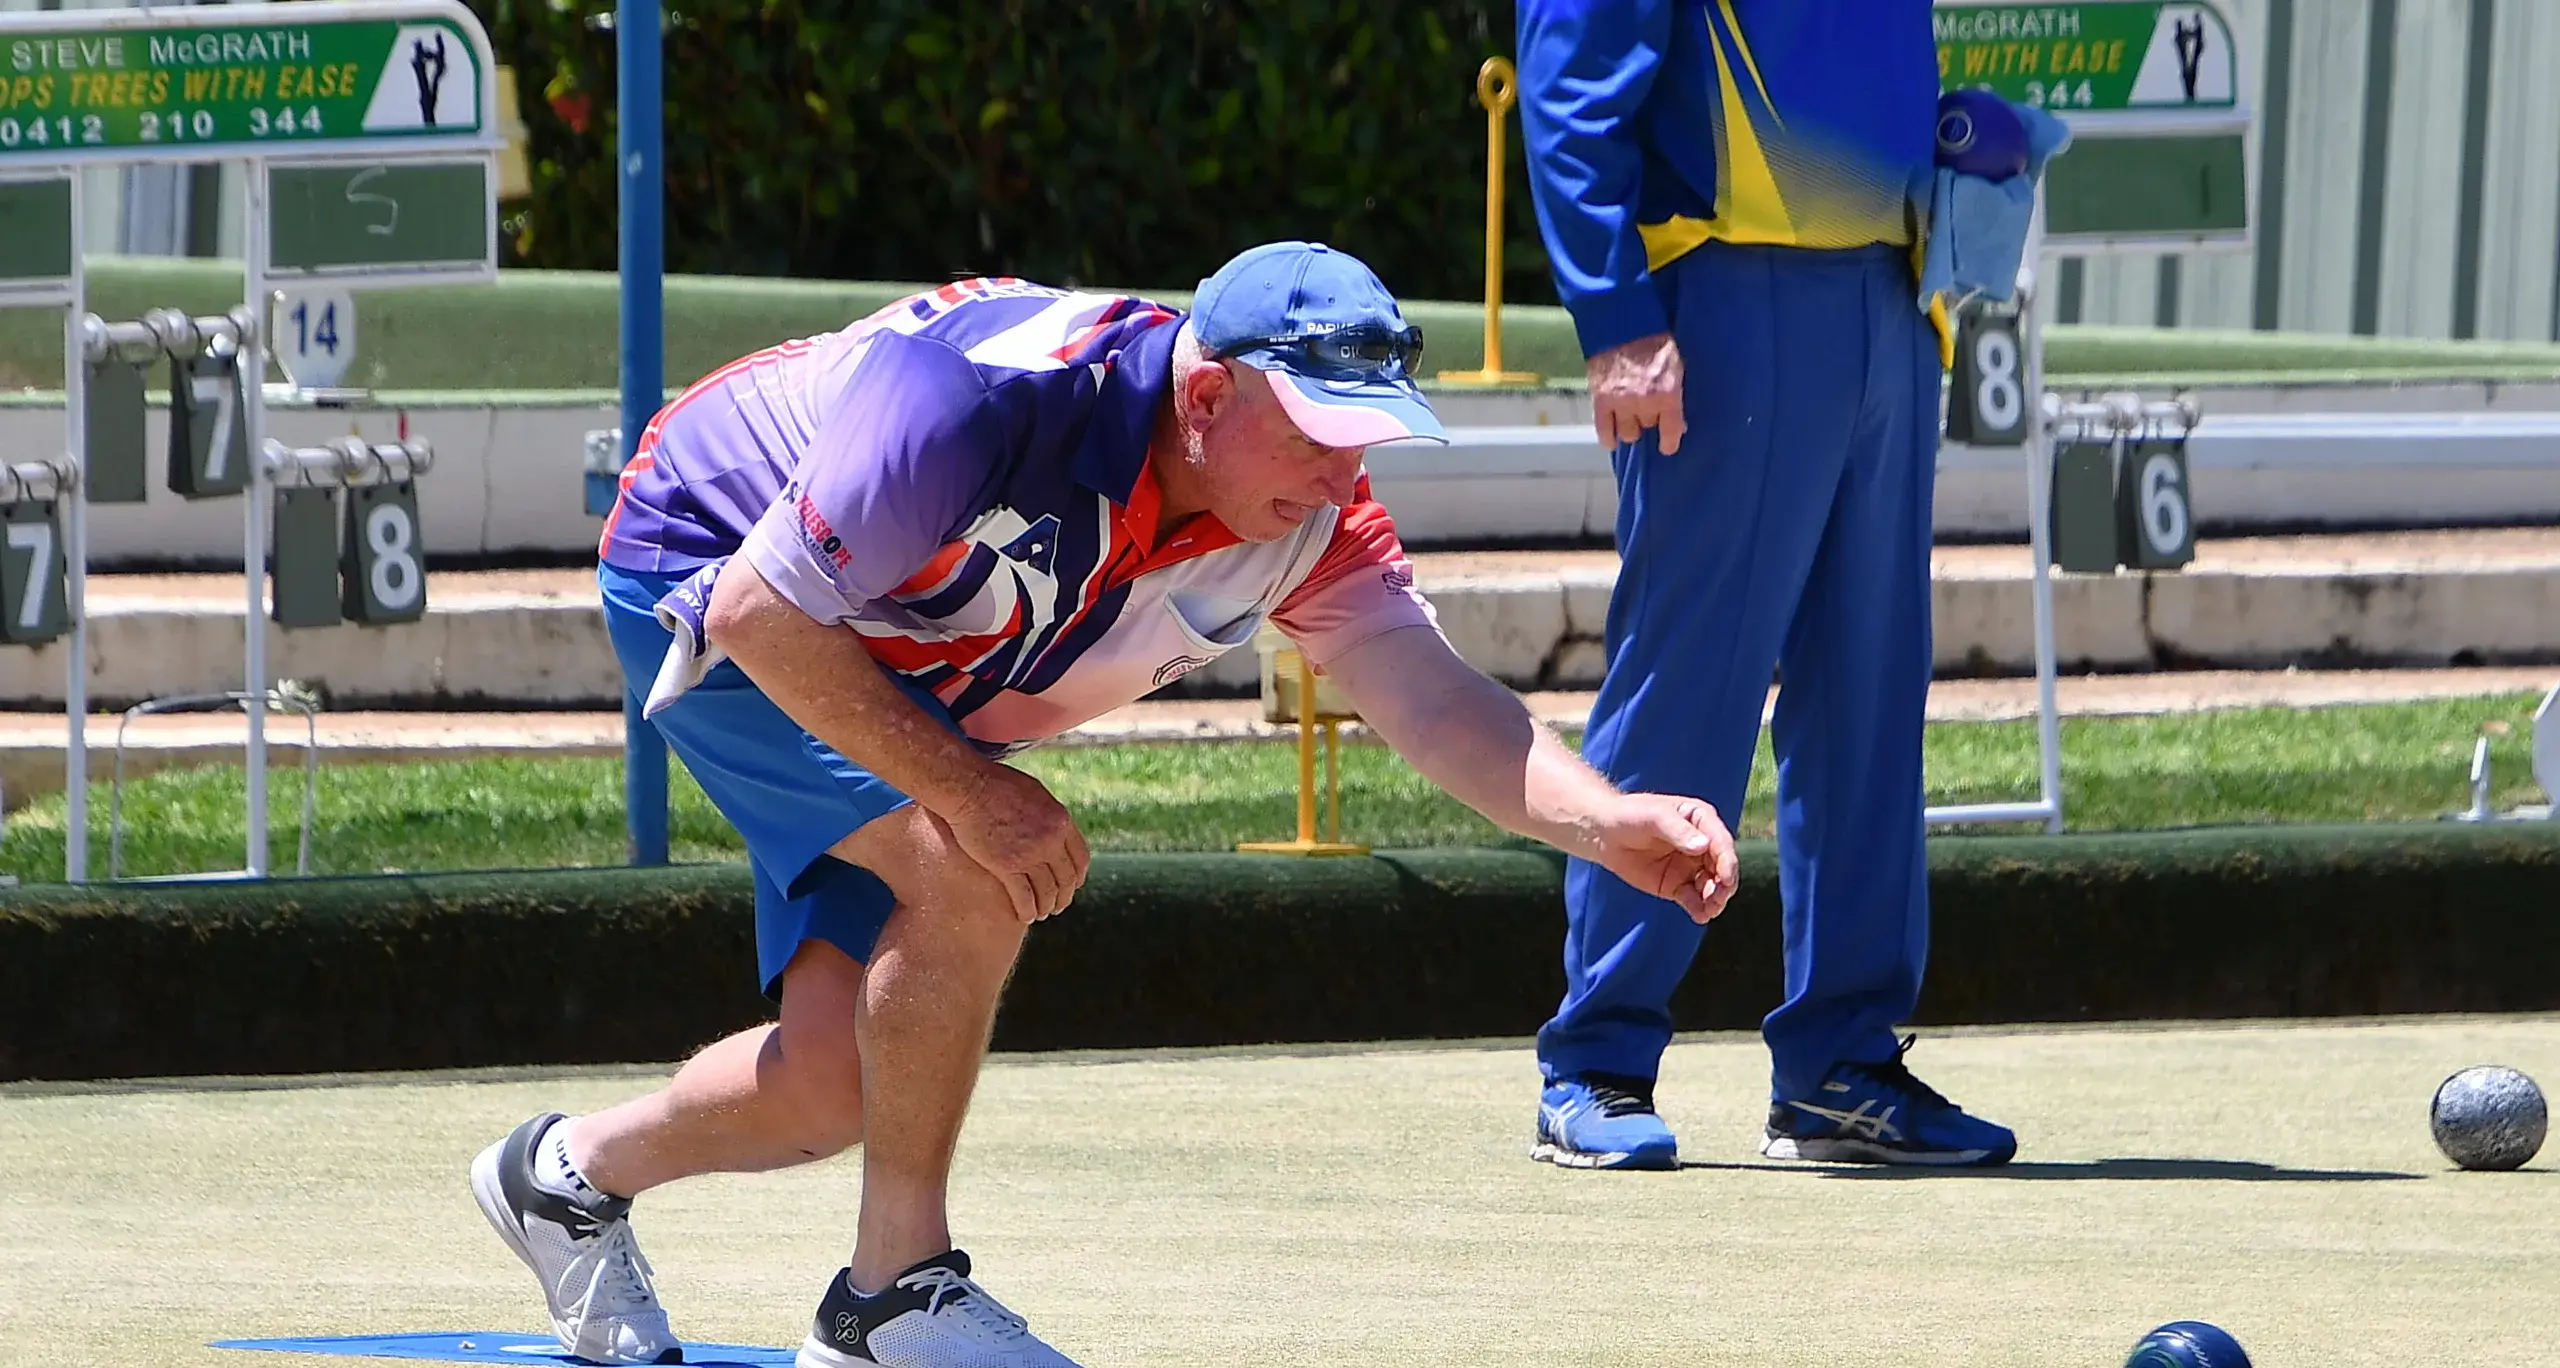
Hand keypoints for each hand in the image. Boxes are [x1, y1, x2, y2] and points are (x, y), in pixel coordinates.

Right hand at [938, 764, 1090, 922]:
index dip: (1077, 877)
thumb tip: (1054, 827)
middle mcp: (1051, 840)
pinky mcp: (1006, 866)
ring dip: (1046, 907)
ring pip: (1047, 892)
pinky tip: (1025, 917)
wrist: (969, 787)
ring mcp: (1030, 855)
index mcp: (1061, 821)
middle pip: (1066, 879)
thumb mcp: (1035, 794)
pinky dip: (1027, 911)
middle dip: (1063, 897)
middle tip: (1057, 907)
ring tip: (1041, 914)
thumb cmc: (996, 784)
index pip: (1080, 858)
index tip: (1072, 886)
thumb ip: (1048, 815)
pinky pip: (1024, 897)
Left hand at [1580, 793, 1737, 923]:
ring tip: (1709, 910)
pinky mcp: (1677, 885)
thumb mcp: (1654, 816)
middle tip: (1717, 898)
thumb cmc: (1630, 815)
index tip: (1726, 878)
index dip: (1727, 860)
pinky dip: (1700, 909)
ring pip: (1711, 886)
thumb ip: (1678, 831)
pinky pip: (1694, 900)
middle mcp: (1702, 844)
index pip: (1721, 842)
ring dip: (1715, 899)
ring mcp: (1691, 867)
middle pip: (1722, 867)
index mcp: (1702, 820)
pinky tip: (1700, 916)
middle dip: (1724, 884)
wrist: (1604, 833)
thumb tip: (1702, 847)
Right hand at [1585, 332, 1685, 453]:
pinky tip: (1611, 440)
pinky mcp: (1601, 400)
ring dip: (1630, 427)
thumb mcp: (1675, 366)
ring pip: (1627, 433)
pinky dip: (1608, 437)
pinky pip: (1604, 430)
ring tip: (1630, 418)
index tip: (1667, 447)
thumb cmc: (1654, 341)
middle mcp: (1644, 403)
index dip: (1669, 442)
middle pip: (1647, 427)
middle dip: (1649, 420)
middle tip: (1647, 410)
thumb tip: (1678, 422)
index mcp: (1667, 393)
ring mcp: (1621, 403)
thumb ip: (1675, 393)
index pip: (1671, 431)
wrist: (1621, 324)